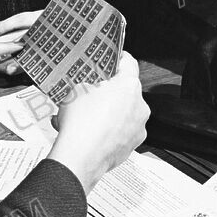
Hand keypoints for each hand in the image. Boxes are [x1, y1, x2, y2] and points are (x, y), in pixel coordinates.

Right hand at [47, 53, 149, 193]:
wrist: (80, 157)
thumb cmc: (80, 124)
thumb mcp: (76, 89)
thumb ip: (90, 83)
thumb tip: (92, 86)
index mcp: (129, 87)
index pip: (129, 63)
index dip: (119, 58)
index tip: (114, 59)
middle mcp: (139, 107)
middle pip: (126, 92)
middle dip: (111, 92)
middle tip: (92, 93)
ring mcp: (138, 128)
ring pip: (125, 114)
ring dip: (111, 113)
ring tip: (88, 117)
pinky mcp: (132, 146)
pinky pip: (122, 132)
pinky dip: (110, 131)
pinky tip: (92, 133)